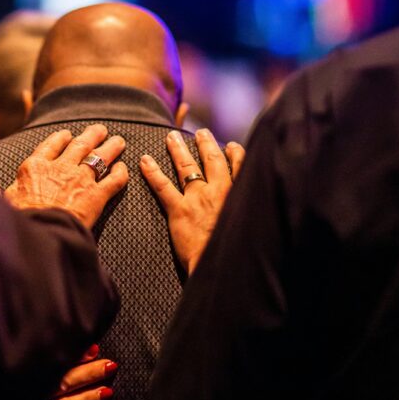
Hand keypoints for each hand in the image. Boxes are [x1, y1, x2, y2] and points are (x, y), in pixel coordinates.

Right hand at [3, 124, 127, 228]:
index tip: (68, 134)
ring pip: (99, 157)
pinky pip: (113, 180)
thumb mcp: (0, 202)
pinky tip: (124, 169)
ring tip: (119, 141)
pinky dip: (120, 174)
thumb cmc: (19, 221)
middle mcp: (59, 167)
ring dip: (111, 148)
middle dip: (92, 135)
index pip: (50, 145)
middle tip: (101, 129)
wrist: (40, 236)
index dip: (61, 139)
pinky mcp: (96, 196)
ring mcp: (80, 180)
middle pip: (79, 145)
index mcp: (34, 167)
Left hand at [140, 128, 244, 274]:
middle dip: (205, 143)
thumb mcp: (254, 227)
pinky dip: (152, 172)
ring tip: (171, 137)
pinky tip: (144, 160)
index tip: (231, 145)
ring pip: (187, 167)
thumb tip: (253, 208)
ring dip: (178, 149)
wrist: (225, 268)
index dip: (235, 154)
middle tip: (200, 132)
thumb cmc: (240, 251)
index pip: (239, 166)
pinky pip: (163, 186)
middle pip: (211, 160)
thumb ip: (250, 212)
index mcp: (239, 195)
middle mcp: (219, 192)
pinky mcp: (180, 210)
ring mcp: (198, 199)